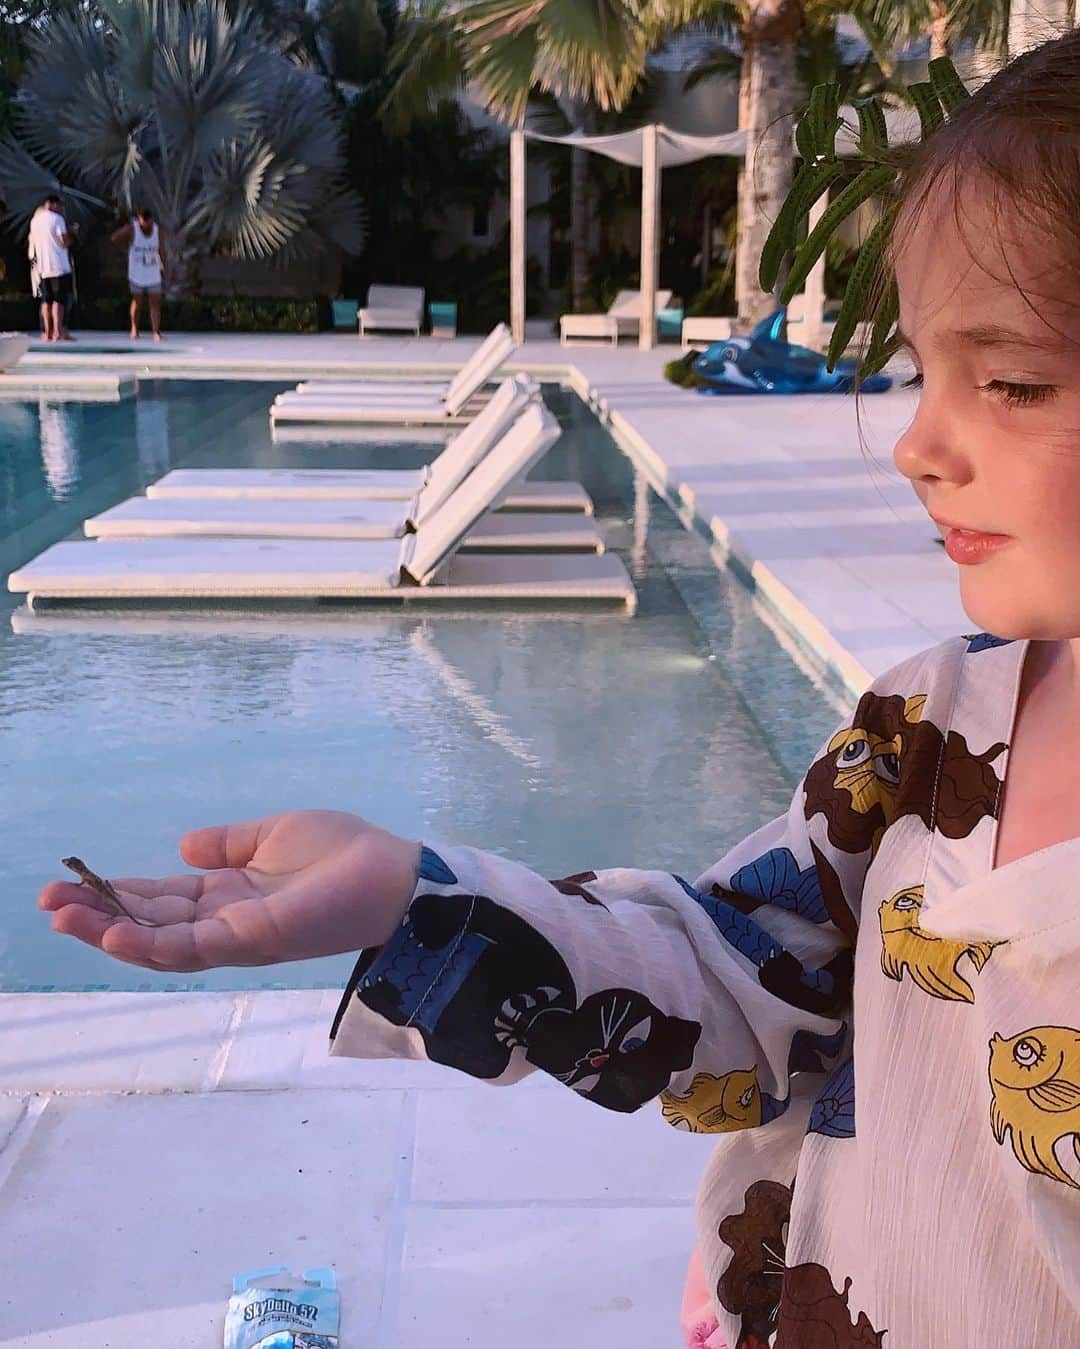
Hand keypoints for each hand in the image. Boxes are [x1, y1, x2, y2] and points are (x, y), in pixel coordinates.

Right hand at [38, 811, 419, 972]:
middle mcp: (225, 920)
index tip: (70, 882)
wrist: (394, 872)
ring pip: (159, 943)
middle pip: (149, 924)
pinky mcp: (252, 941)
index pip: (160, 899)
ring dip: (108, 933)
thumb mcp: (274, 834)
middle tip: (47, 903)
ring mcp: (236, 935)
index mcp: (229, 894)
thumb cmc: (344, 851)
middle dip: (97, 917)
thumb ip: (228, 843)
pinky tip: (113, 934)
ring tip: (62, 918)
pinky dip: (150, 945)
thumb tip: (183, 846)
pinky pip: (192, 949)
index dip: (116, 893)